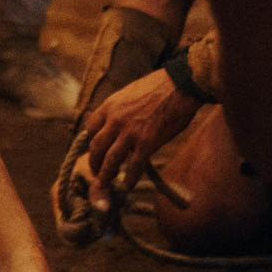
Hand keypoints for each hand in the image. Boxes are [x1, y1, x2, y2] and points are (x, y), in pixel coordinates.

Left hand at [82, 68, 201, 215]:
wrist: (181, 85)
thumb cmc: (160, 87)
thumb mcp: (130, 93)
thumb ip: (120, 109)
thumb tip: (117, 123)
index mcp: (110, 105)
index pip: (90, 128)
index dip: (91, 142)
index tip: (95, 150)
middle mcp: (115, 119)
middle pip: (96, 147)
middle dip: (94, 163)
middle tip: (95, 172)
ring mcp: (130, 132)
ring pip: (111, 160)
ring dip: (105, 175)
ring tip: (104, 186)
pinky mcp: (147, 142)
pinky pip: (134, 165)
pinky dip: (129, 178)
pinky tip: (127, 185)